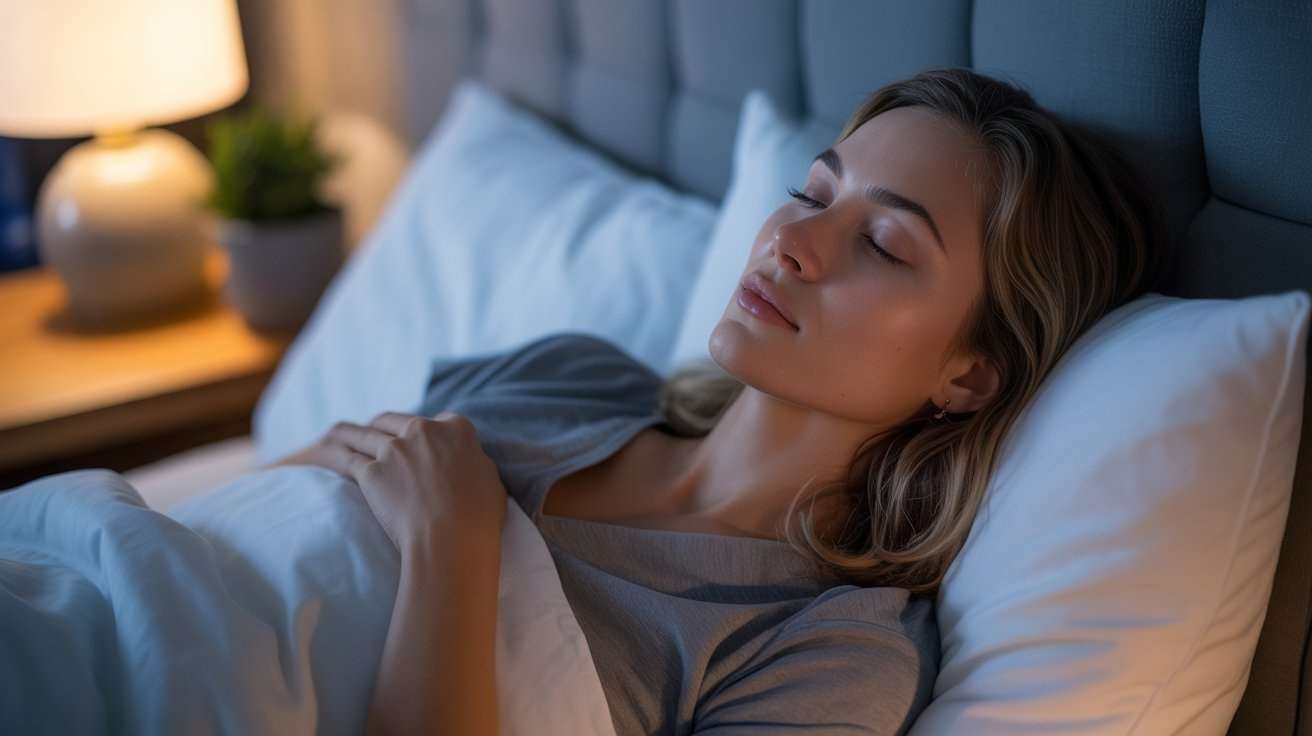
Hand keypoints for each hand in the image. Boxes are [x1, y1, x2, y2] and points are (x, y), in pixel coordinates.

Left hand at [270, 411, 508, 549]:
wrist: (451, 539)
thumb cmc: (479, 516)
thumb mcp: (490, 479)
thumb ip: (472, 462)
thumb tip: (462, 463)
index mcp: (457, 428)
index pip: (439, 420)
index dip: (429, 433)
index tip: (423, 443)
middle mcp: (422, 431)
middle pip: (393, 421)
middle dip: (382, 427)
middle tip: (373, 434)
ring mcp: (394, 450)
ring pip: (363, 434)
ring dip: (348, 433)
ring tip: (334, 433)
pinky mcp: (371, 472)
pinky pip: (346, 458)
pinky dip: (332, 454)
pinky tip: (320, 452)